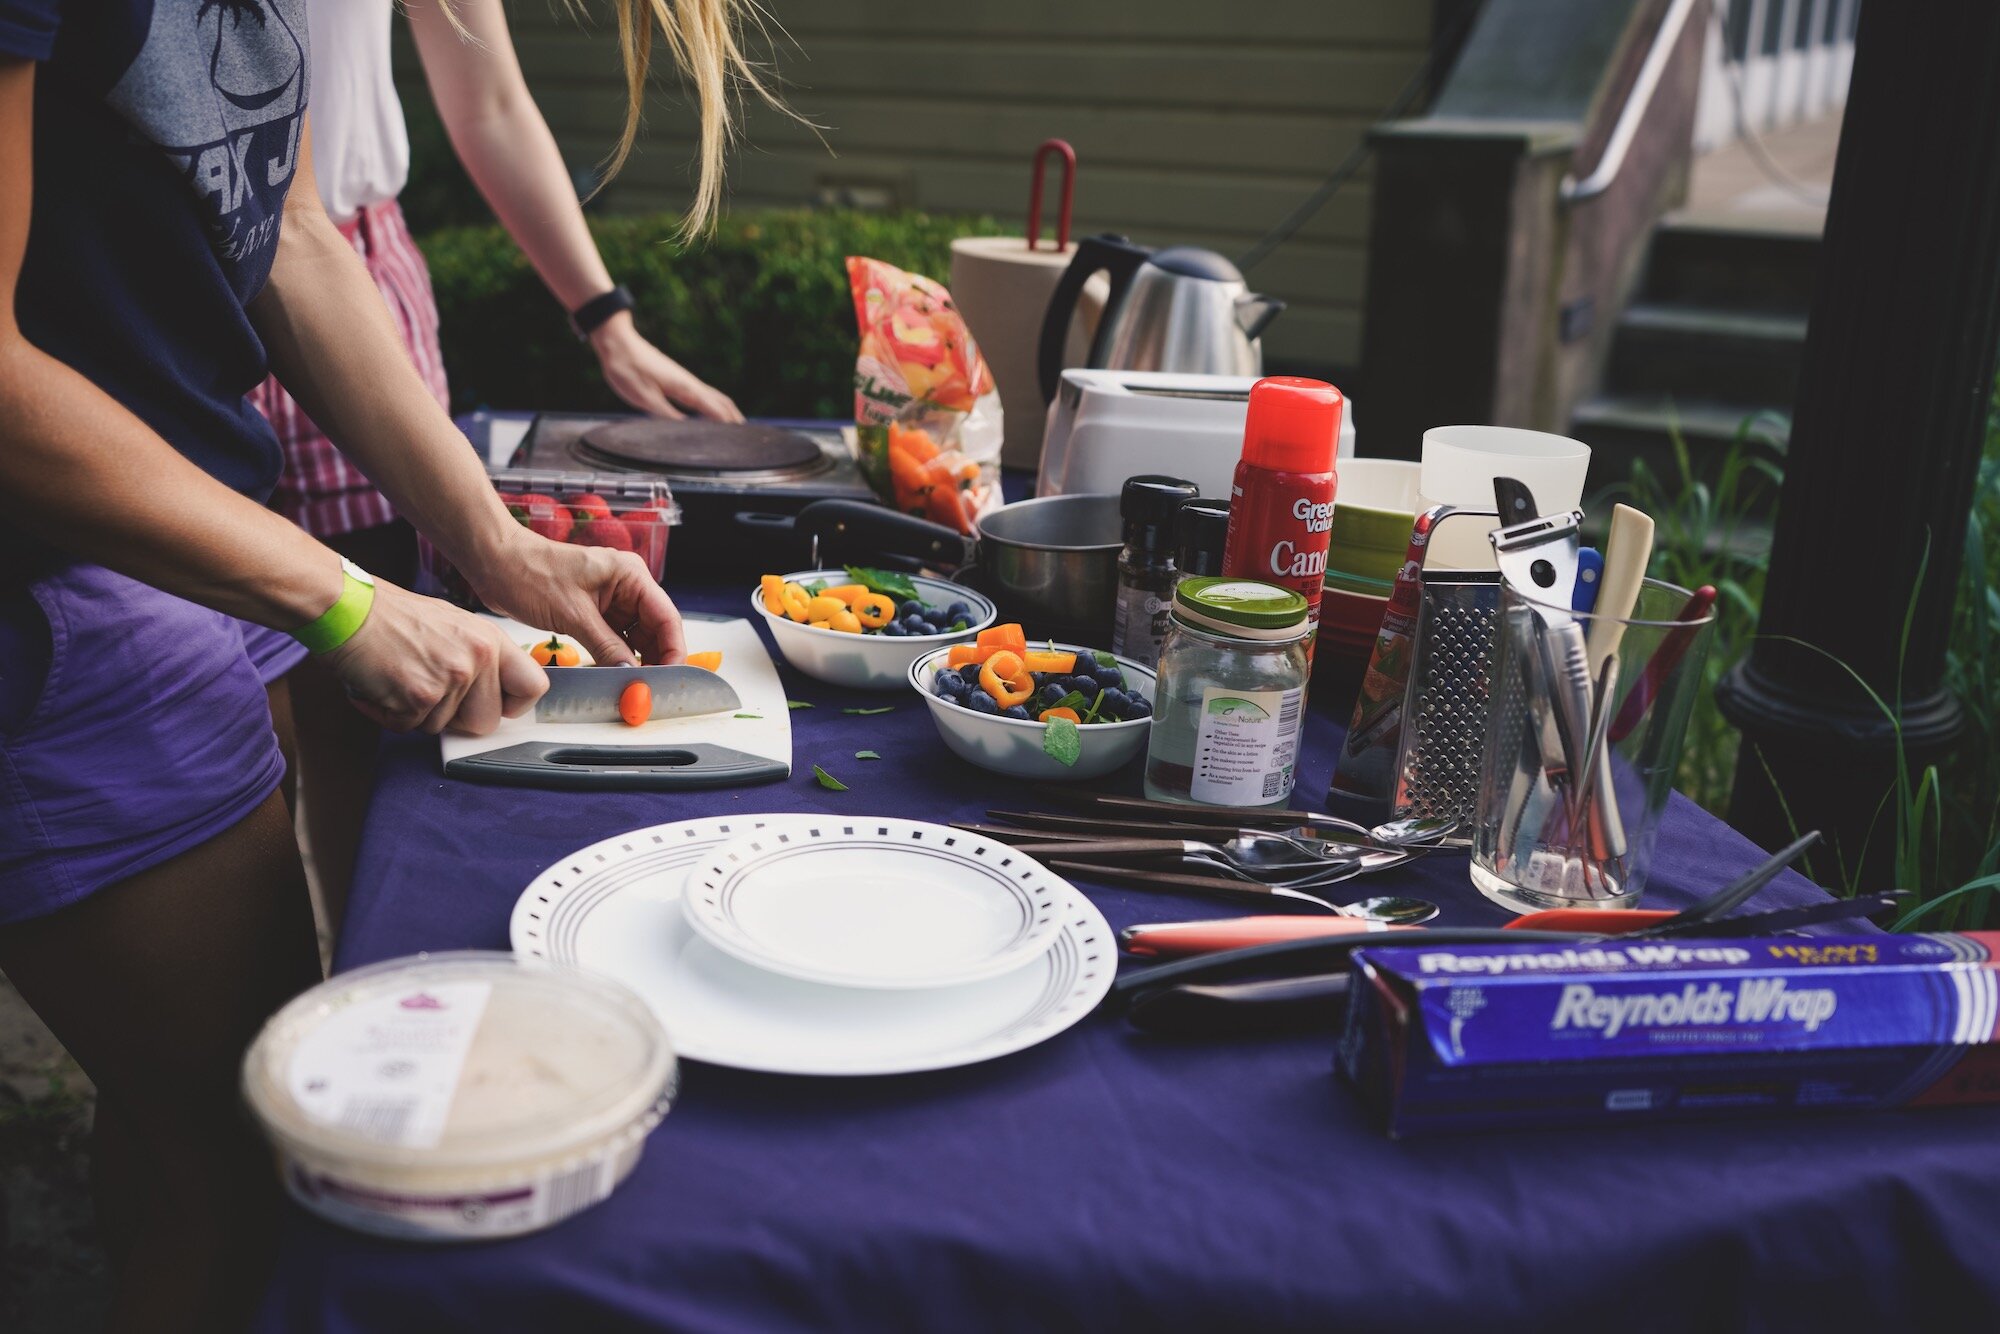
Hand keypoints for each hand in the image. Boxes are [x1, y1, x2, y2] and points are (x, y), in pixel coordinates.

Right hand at [323, 580, 547, 735]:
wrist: (346, 608)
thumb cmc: (392, 616)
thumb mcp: (452, 624)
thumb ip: (478, 657)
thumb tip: (494, 690)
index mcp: (490, 640)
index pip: (533, 687)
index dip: (514, 705)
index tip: (497, 705)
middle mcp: (477, 658)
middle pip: (486, 722)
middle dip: (456, 718)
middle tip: (430, 692)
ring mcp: (450, 678)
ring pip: (442, 728)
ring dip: (417, 713)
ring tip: (400, 678)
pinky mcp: (419, 697)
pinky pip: (410, 727)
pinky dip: (391, 714)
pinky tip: (382, 685)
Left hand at [465, 526, 685, 669]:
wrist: (493, 562)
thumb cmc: (529, 572)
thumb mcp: (572, 614)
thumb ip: (607, 646)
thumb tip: (630, 674)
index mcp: (630, 575)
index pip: (666, 617)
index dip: (674, 650)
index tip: (670, 678)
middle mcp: (626, 586)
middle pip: (655, 630)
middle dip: (655, 660)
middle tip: (650, 690)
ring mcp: (610, 600)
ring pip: (635, 639)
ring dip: (634, 662)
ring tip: (633, 687)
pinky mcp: (593, 613)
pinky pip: (614, 640)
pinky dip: (615, 658)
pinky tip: (613, 675)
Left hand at [589, 312, 743, 422]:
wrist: (618, 342)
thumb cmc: (627, 369)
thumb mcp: (644, 398)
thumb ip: (667, 416)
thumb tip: (687, 432)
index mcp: (685, 388)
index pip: (715, 410)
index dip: (729, 426)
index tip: (740, 440)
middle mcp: (690, 383)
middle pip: (722, 401)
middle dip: (735, 419)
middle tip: (747, 437)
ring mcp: (685, 379)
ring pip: (715, 396)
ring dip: (728, 411)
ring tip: (737, 426)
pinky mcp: (678, 378)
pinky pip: (705, 394)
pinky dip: (716, 405)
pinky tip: (713, 411)